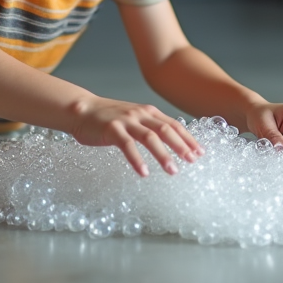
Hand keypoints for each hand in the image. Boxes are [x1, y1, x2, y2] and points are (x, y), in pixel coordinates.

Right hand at [68, 96, 203, 176]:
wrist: (82, 109)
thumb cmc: (109, 118)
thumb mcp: (134, 118)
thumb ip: (150, 126)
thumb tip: (171, 141)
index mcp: (148, 112)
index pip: (173, 125)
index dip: (188, 138)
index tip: (200, 152)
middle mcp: (140, 114)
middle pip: (166, 129)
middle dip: (181, 146)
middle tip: (192, 161)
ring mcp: (126, 121)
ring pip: (150, 137)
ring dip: (163, 155)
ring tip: (173, 170)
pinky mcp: (111, 129)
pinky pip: (127, 145)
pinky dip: (137, 159)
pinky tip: (144, 172)